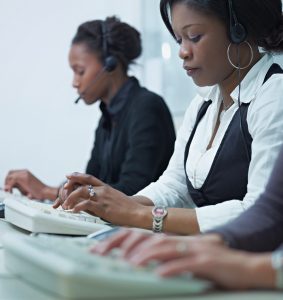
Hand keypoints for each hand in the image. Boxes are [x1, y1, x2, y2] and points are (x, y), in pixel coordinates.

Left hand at [4, 169, 53, 199]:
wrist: (45, 192)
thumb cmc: (38, 191)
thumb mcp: (26, 187)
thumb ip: (18, 185)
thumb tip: (9, 187)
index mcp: (26, 173)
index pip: (13, 173)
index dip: (9, 179)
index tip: (8, 186)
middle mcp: (25, 172)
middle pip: (10, 173)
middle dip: (7, 181)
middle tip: (8, 189)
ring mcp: (24, 174)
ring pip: (9, 177)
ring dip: (8, 184)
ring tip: (10, 191)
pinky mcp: (23, 179)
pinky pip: (11, 181)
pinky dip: (9, 187)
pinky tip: (11, 191)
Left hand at [59, 172, 148, 225]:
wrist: (137, 212)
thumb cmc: (127, 207)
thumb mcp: (114, 198)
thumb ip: (103, 197)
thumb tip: (91, 201)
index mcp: (106, 187)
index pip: (89, 177)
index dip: (78, 175)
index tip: (68, 176)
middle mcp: (103, 190)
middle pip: (83, 183)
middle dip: (70, 185)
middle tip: (62, 190)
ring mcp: (102, 198)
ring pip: (82, 192)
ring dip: (70, 197)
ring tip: (65, 205)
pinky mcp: (103, 208)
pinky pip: (86, 204)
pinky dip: (77, 207)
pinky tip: (73, 210)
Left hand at [110, 233, 271, 289]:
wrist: (243, 266)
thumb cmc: (213, 265)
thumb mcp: (185, 259)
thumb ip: (167, 258)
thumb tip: (144, 263)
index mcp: (174, 241)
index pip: (145, 236)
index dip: (122, 240)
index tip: (101, 248)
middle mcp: (182, 242)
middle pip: (150, 239)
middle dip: (126, 245)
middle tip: (106, 254)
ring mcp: (194, 249)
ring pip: (165, 248)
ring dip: (146, 255)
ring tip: (130, 263)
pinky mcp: (206, 261)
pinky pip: (186, 264)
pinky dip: (171, 268)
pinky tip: (159, 275)